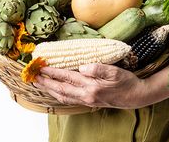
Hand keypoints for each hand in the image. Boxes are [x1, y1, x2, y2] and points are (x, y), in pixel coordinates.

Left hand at [34, 64, 150, 108]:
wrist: (136, 97)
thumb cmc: (127, 82)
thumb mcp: (115, 72)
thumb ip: (98, 68)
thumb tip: (82, 67)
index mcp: (91, 86)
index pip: (67, 77)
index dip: (52, 72)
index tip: (41, 66)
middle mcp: (87, 95)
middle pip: (61, 89)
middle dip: (46, 82)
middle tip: (32, 76)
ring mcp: (87, 100)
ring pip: (63, 96)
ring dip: (50, 89)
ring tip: (39, 83)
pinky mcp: (90, 102)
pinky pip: (70, 99)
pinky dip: (60, 94)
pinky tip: (56, 90)